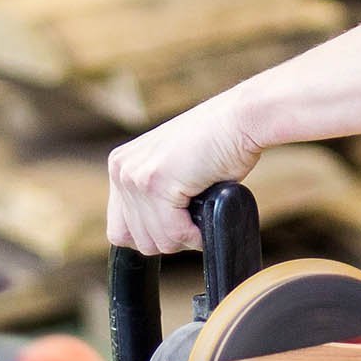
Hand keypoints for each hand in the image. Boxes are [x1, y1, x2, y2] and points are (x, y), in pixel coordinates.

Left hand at [106, 92, 261, 254]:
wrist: (241, 119)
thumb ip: (152, 197)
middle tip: (195, 215)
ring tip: (203, 211)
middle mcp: (121, 170)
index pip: (119, 230)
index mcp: (121, 166)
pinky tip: (207, 213)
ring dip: (185, 236)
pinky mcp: (155, 183)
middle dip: (170, 237)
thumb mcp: (173, 169)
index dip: (152, 235)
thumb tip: (152, 236)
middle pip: (135, 239)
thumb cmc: (219, 144)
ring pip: (156, 240)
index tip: (176, 224)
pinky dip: (195, 233)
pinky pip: (173, 232)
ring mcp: (135, 176)